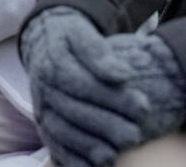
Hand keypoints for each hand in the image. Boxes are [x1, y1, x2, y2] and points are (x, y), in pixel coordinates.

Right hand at [21, 7, 185, 166]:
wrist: (44, 41)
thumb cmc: (71, 38)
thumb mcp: (82, 33)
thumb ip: (98, 51)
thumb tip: (122, 75)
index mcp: (54, 62)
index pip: (83, 83)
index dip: (112, 97)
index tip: (144, 106)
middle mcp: (43, 87)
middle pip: (74, 111)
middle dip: (106, 126)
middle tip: (135, 136)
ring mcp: (41, 108)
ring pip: (62, 131)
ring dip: (87, 147)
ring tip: (113, 156)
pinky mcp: (43, 124)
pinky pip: (53, 144)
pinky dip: (70, 158)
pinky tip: (92, 165)